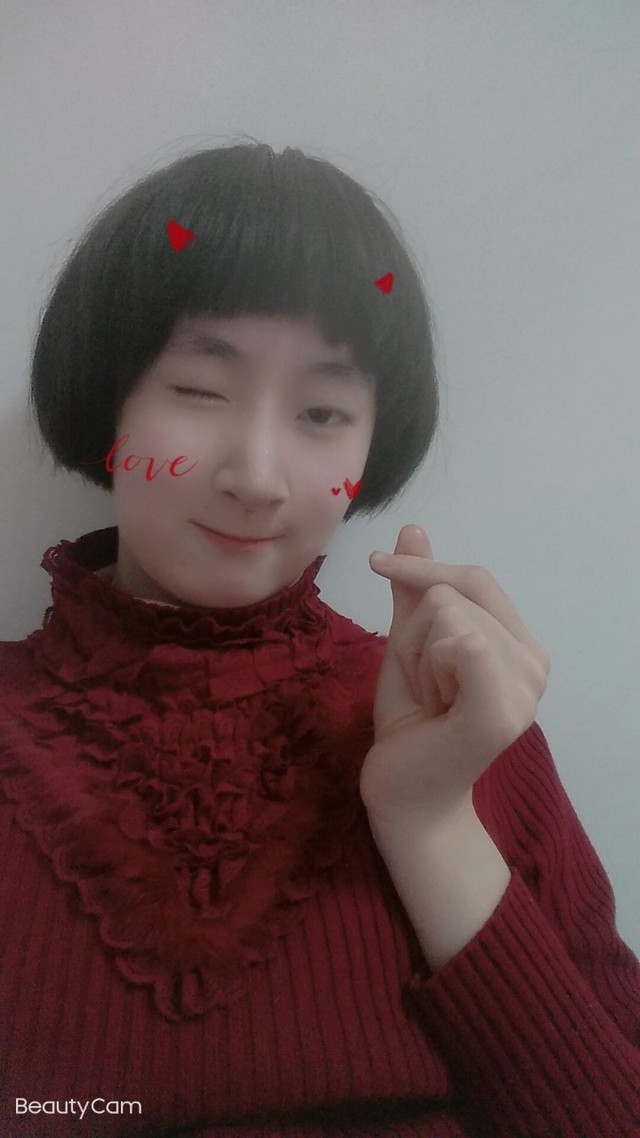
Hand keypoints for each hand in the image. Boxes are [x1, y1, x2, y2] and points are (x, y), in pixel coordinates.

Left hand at [359, 525, 550, 825]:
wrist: (404, 794)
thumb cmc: (412, 723)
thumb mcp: (409, 644)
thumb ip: (416, 591)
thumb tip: (413, 529)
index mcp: (522, 646)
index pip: (476, 578)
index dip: (424, 569)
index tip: (376, 564)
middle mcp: (536, 664)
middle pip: (455, 595)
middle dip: (418, 638)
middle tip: (427, 690)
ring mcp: (525, 690)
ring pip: (448, 616)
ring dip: (420, 659)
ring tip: (432, 702)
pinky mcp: (501, 711)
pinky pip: (462, 643)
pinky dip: (429, 668)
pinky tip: (436, 707)